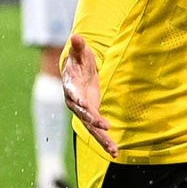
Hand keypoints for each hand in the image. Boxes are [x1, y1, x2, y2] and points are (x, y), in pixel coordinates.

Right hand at [62, 34, 117, 156]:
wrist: (76, 74)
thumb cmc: (79, 62)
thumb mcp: (80, 54)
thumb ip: (78, 48)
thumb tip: (76, 36)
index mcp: (71, 89)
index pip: (74, 97)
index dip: (79, 102)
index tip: (86, 107)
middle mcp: (76, 104)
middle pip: (84, 115)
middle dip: (94, 122)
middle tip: (105, 127)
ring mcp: (84, 112)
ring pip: (91, 128)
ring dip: (102, 139)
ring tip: (114, 150)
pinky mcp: (92, 117)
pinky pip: (97, 131)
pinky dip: (105, 141)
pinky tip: (115, 151)